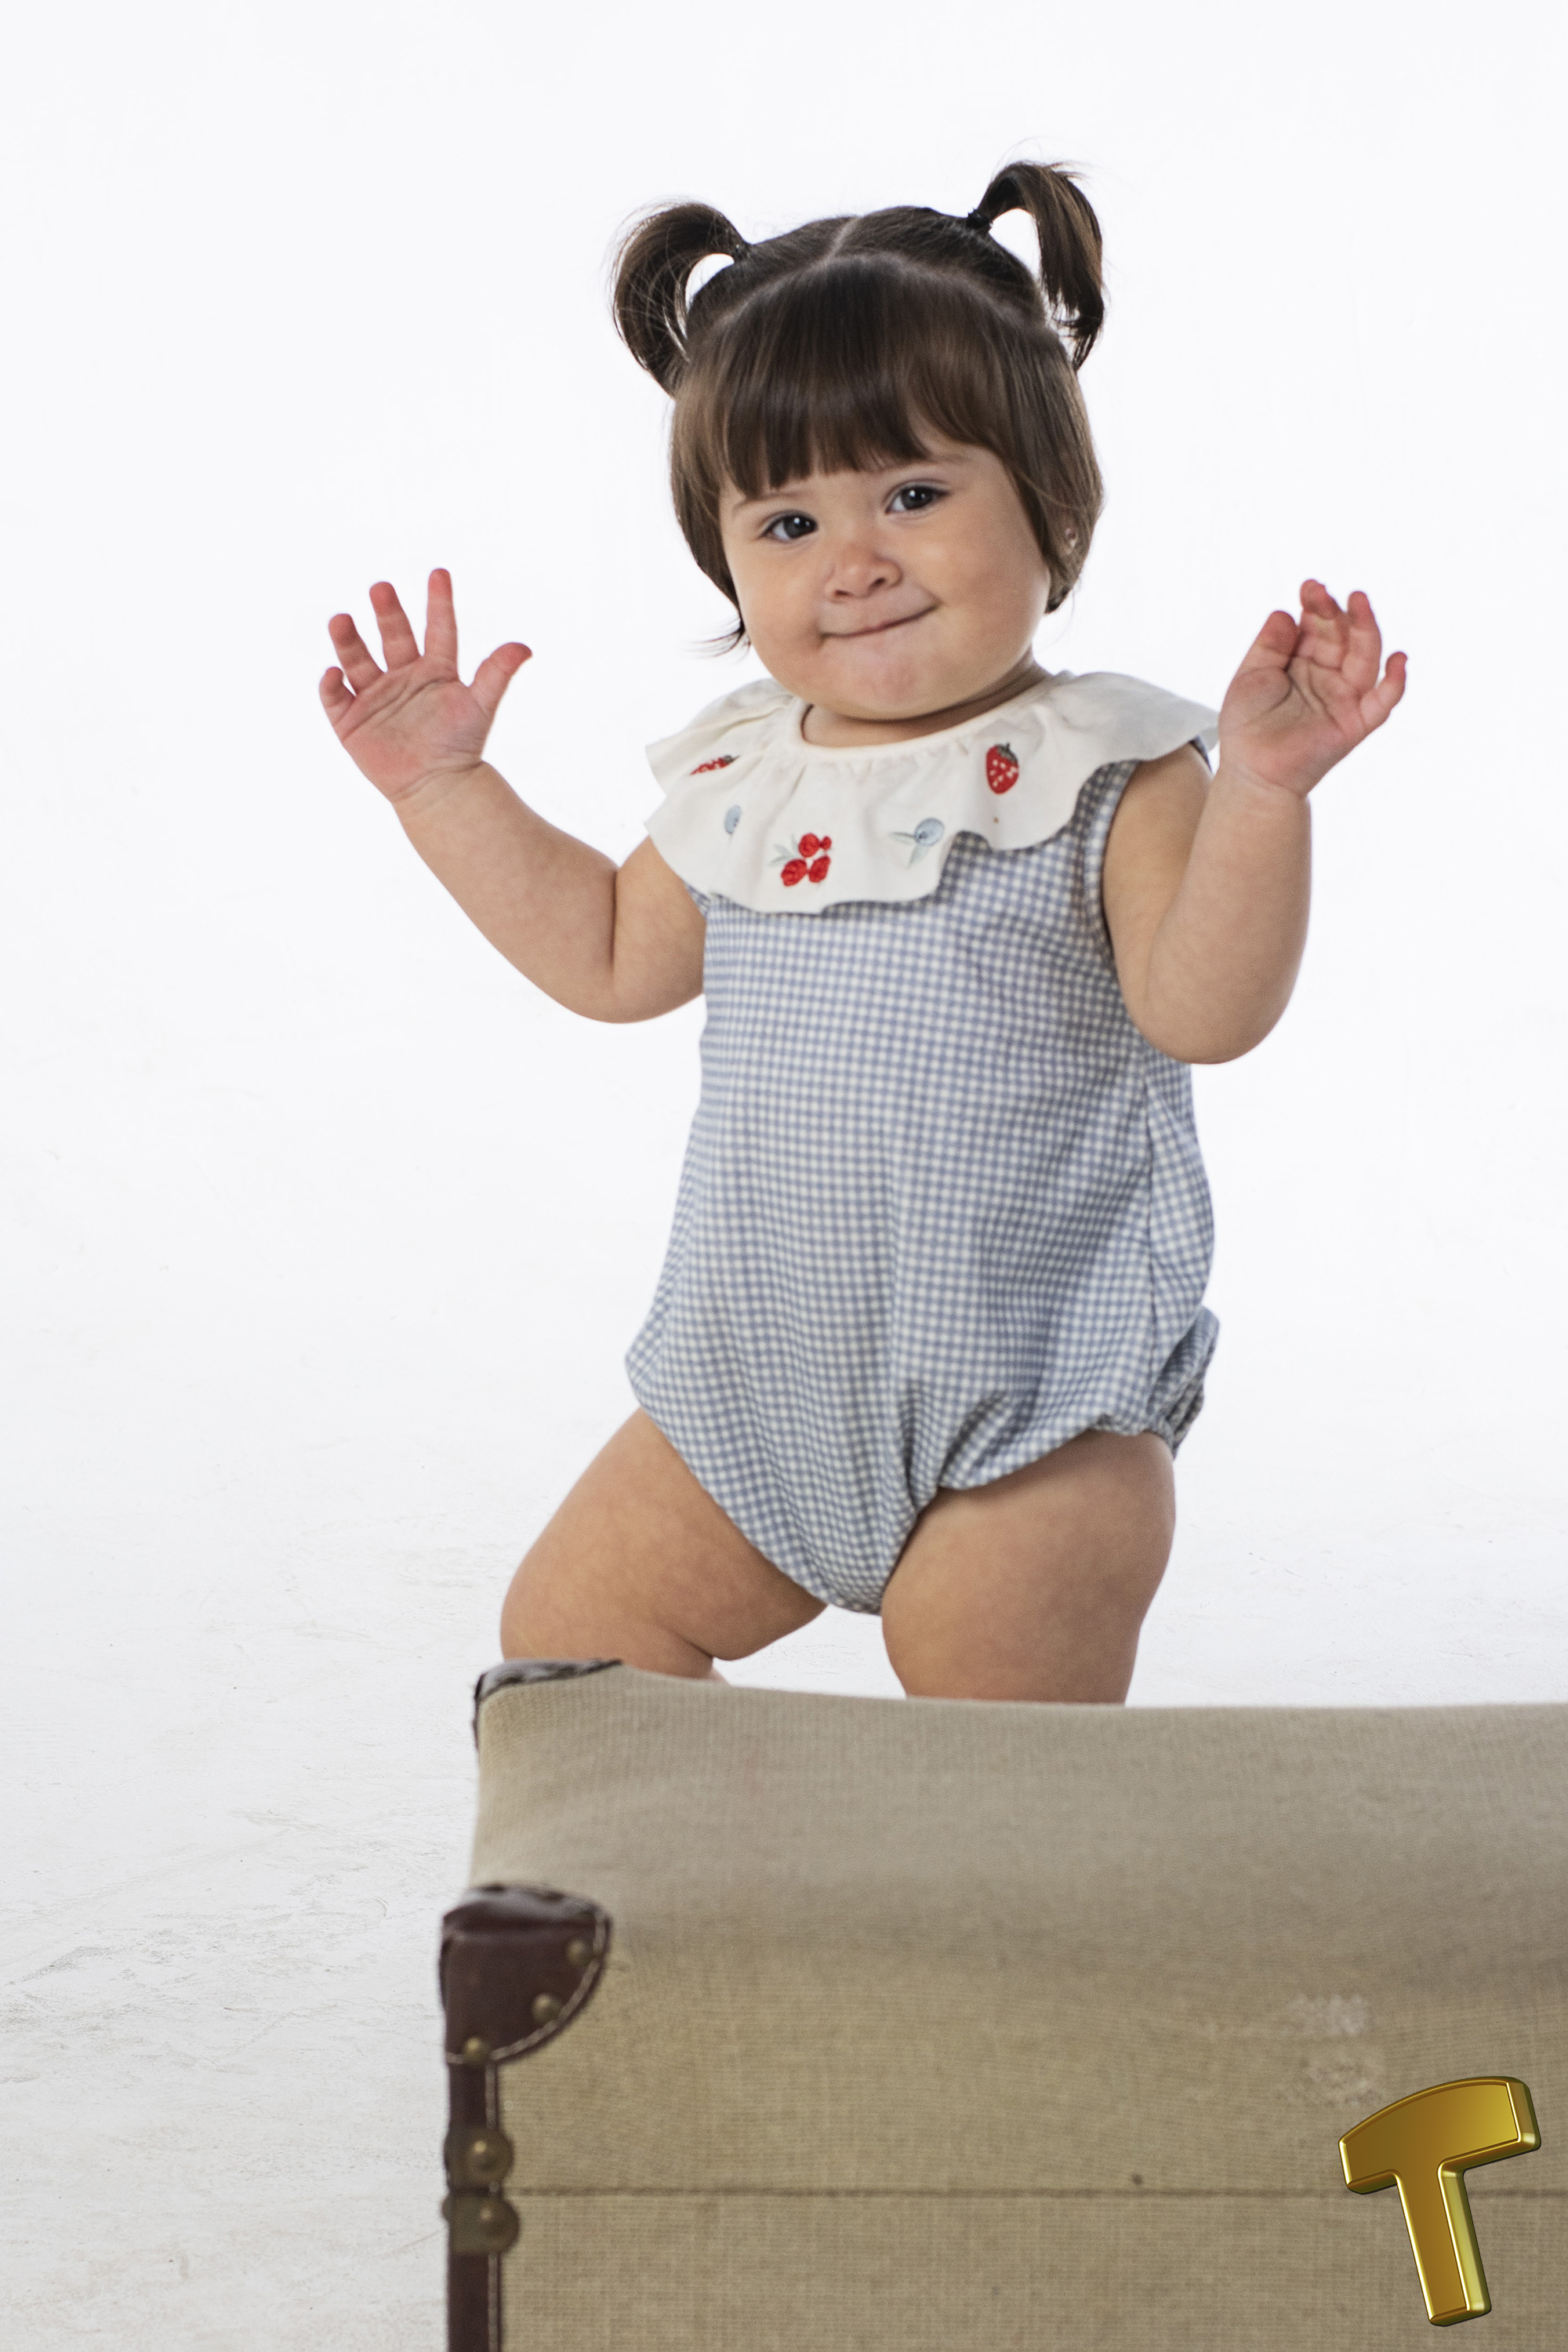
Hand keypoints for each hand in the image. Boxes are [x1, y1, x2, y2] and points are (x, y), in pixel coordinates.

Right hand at [320, 568, 530, 803]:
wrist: (438, 789)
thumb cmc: (461, 747)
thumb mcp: (480, 706)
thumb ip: (497, 674)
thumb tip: (525, 647)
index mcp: (435, 670)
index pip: (438, 629)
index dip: (439, 603)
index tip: (440, 573)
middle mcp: (403, 676)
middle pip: (393, 636)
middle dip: (386, 612)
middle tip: (382, 588)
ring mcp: (375, 697)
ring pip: (357, 659)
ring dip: (348, 640)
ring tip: (341, 619)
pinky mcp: (352, 721)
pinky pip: (336, 697)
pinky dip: (332, 684)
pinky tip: (334, 672)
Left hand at [1217, 582, 1405, 799]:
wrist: (1252, 772)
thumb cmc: (1247, 727)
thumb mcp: (1251, 677)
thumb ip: (1269, 646)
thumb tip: (1284, 612)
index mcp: (1304, 660)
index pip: (1318, 625)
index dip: (1316, 605)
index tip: (1309, 588)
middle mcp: (1328, 674)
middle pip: (1343, 635)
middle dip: (1336, 611)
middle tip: (1323, 593)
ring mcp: (1345, 697)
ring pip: (1365, 657)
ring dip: (1367, 629)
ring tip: (1359, 602)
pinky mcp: (1357, 723)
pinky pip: (1383, 701)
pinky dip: (1396, 682)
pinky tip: (1399, 659)